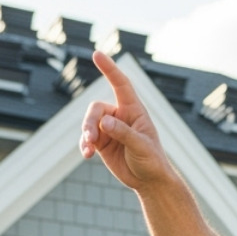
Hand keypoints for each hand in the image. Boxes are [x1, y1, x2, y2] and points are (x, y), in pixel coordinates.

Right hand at [78, 52, 170, 188]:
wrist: (149, 180)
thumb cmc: (152, 160)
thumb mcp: (141, 147)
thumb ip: (124, 133)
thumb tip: (105, 123)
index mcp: (134, 110)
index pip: (121, 84)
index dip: (109, 69)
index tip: (97, 54)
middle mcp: (120, 116)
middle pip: (97, 109)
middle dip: (90, 122)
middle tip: (90, 137)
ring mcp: (109, 129)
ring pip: (89, 123)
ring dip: (86, 134)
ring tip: (88, 149)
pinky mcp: (102, 143)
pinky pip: (86, 138)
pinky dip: (84, 145)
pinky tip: (86, 155)